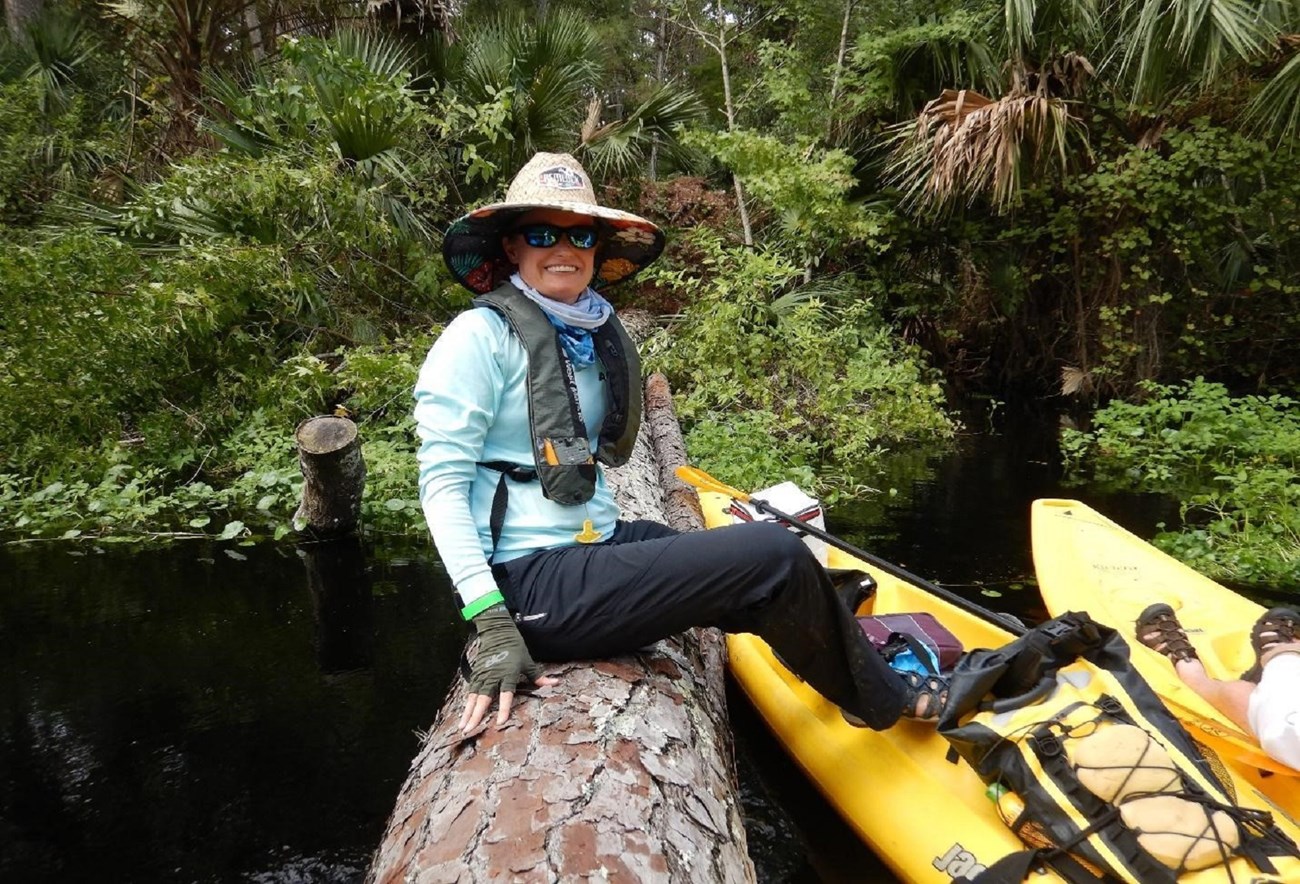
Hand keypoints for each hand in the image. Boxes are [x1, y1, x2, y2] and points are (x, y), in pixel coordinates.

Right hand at [459, 604, 558, 732]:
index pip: (506, 694)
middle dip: (476, 716)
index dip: (504, 708)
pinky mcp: (476, 674)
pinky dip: (466, 704)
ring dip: (467, 713)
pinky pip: (470, 692)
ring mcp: (483, 675)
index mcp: (508, 674)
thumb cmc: (515, 647)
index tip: (500, 722)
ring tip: (462, 727)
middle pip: (483, 699)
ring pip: (473, 698)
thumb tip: (556, 683)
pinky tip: (463, 715)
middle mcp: (493, 676)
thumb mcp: (528, 661)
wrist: (497, 632)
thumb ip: (539, 676)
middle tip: (469, 730)